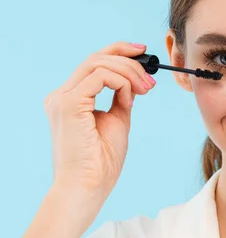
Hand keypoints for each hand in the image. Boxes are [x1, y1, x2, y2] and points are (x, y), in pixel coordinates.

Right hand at [43, 41, 155, 223]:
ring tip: (146, 89)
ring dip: (129, 72)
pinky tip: (130, 99)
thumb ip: (121, 99)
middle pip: (95, 58)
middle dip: (129, 61)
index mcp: (70, 99)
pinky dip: (122, 82)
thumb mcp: (116, 121)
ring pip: (98, 63)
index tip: (143, 51)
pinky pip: (101, 76)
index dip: (118, 51)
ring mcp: (62, 98)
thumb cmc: (101, 161)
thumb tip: (133, 81)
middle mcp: (61, 95)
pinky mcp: (68, 104)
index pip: (92, 62)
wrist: (88, 186)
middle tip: (152, 80)